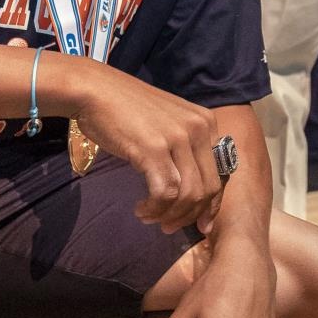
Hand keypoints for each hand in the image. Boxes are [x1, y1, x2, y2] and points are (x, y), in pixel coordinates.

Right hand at [63, 59, 222, 230]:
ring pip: (189, 194)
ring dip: (170, 215)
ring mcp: (178, 138)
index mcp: (207, 122)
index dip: (213, 204)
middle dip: (191, 215)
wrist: (95, 90)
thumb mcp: (168, 122)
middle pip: (208, 188)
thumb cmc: (126, 110)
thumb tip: (190, 187)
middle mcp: (199, 128)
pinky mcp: (154, 148)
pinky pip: (165, 192)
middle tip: (169, 227)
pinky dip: (155, 208)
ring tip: (151, 218)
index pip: (222, 172)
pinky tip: (142, 209)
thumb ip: (184, 147)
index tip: (201, 224)